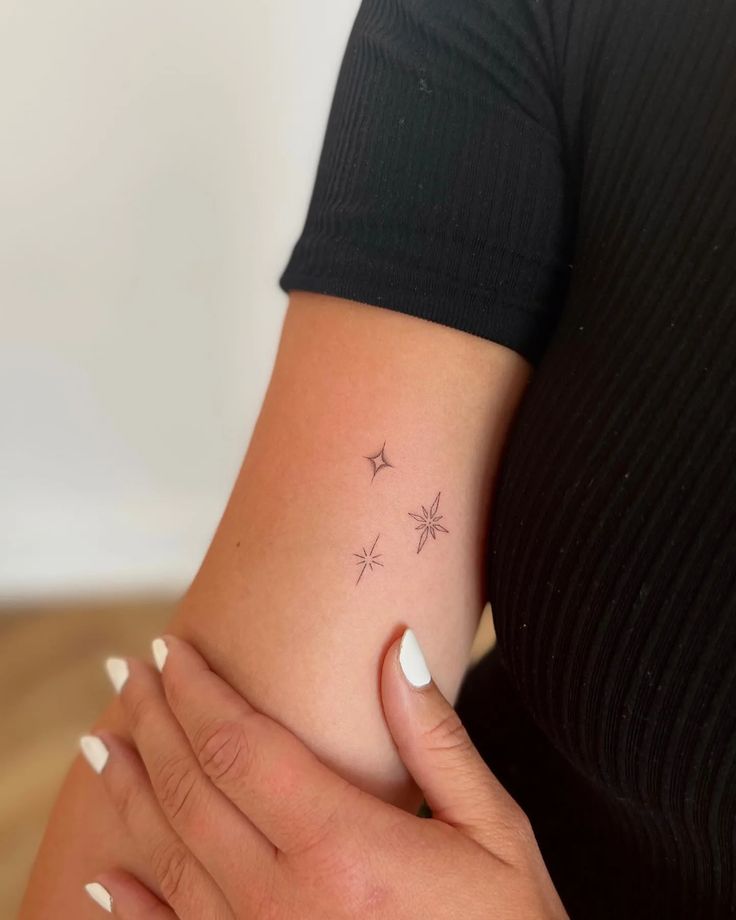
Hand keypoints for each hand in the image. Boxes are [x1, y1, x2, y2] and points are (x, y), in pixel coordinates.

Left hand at [79, 629, 568, 918]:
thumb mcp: (493, 831)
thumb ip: (435, 739)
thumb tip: (398, 646)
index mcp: (345, 848)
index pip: (240, 745)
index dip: (197, 689)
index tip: (173, 647)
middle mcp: (286, 901)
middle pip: (192, 789)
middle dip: (154, 719)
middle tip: (126, 668)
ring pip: (168, 857)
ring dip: (129, 792)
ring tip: (102, 740)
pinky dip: (131, 906)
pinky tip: (104, 875)